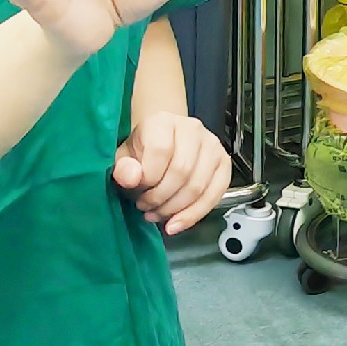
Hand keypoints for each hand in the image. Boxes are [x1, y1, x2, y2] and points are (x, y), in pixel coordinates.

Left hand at [114, 112, 232, 235]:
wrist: (163, 143)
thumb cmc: (143, 151)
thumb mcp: (123, 157)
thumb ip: (123, 168)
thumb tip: (131, 178)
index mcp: (164, 122)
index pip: (161, 151)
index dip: (147, 179)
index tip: (136, 191)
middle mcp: (193, 129)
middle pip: (182, 171)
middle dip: (160, 198)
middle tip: (145, 207)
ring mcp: (212, 146)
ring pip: (198, 186)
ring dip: (175, 209)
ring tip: (158, 214)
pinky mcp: (223, 163)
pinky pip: (215, 194)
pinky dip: (194, 214)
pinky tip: (177, 223)